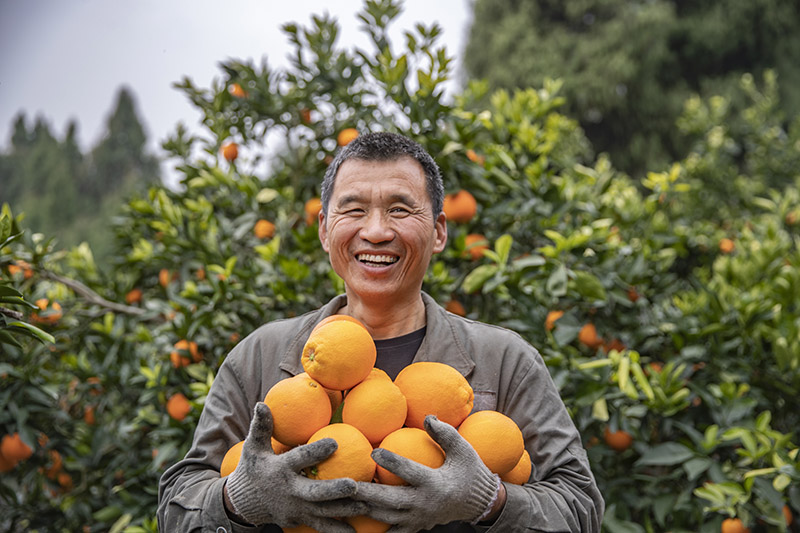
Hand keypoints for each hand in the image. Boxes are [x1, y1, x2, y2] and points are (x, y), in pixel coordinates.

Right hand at [225, 402, 366, 531]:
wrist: (243, 503)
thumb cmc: (253, 468)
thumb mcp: (253, 447)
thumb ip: (261, 427)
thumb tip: (262, 404)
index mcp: (280, 470)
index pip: (299, 459)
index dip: (315, 451)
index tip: (334, 442)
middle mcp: (290, 491)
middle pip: (314, 492)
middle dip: (334, 490)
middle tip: (354, 485)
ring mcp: (296, 509)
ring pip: (323, 512)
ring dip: (344, 510)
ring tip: (366, 506)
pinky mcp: (300, 521)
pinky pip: (321, 527)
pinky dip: (337, 531)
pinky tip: (356, 532)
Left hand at [353, 415, 500, 531]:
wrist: (479, 503)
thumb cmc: (470, 472)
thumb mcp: (464, 450)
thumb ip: (445, 434)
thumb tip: (427, 417)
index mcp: (436, 484)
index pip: (410, 472)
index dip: (392, 461)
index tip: (373, 451)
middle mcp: (425, 504)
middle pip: (390, 500)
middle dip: (366, 493)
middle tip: (345, 483)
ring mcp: (419, 519)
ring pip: (386, 518)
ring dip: (364, 509)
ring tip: (345, 498)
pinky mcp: (416, 527)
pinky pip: (392, 531)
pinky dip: (374, 527)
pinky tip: (355, 520)